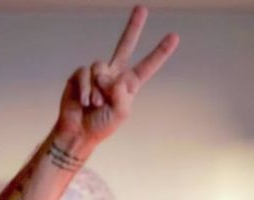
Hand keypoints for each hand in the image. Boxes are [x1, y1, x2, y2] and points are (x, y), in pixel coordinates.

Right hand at [56, 5, 178, 145]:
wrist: (78, 132)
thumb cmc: (101, 125)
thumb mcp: (121, 113)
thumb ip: (123, 94)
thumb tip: (112, 76)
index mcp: (128, 85)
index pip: (147, 66)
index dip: (160, 52)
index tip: (174, 37)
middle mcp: (114, 75)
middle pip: (125, 45)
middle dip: (133, 26)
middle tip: (142, 8)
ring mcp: (96, 73)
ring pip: (100, 66)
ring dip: (98, 89)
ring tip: (95, 105)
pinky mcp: (80, 75)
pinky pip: (85, 74)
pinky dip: (86, 90)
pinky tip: (84, 103)